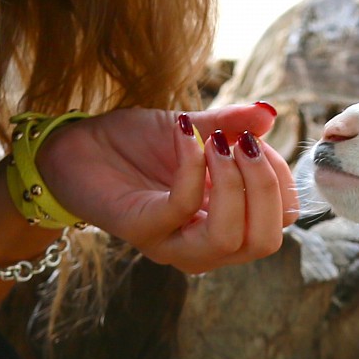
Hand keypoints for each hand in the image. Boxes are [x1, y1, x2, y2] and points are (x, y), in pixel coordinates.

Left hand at [39, 102, 296, 274]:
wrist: (77, 146)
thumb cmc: (136, 144)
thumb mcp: (194, 127)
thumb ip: (231, 125)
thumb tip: (269, 114)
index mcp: (225, 222)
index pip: (279, 220)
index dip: (281, 179)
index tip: (257, 140)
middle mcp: (203, 243)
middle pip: (263, 241)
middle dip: (266, 188)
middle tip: (244, 144)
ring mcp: (171, 242)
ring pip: (228, 239)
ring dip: (234, 184)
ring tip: (220, 143)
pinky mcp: (139, 229)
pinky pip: (181, 207)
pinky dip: (192, 166)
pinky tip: (184, 133)